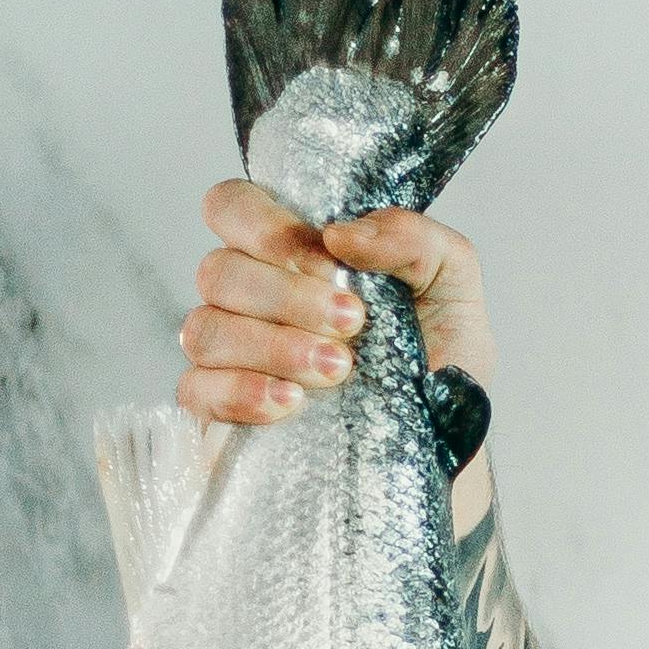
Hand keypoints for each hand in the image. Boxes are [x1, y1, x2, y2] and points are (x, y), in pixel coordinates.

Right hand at [179, 182, 497, 477]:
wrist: (444, 440)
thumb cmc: (438, 355)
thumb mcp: (452, 284)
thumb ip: (413, 239)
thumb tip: (342, 233)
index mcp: (291, 252)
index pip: (233, 207)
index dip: (267, 228)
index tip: (328, 262)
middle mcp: (249, 296)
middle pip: (218, 270)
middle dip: (286, 297)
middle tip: (351, 325)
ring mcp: (229, 353)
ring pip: (205, 329)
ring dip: (273, 346)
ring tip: (338, 371)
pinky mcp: (220, 410)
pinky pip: (196, 390)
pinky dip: (241, 393)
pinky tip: (290, 403)